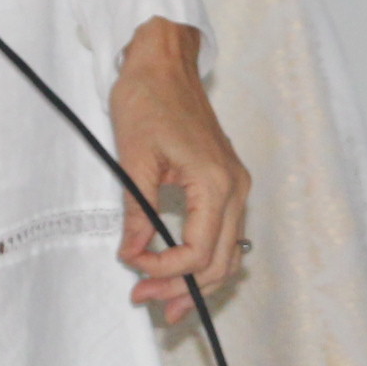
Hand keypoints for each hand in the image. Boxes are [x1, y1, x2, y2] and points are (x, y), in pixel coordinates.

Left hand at [111, 19, 249, 319]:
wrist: (163, 62)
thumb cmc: (145, 98)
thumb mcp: (132, 155)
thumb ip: (136, 209)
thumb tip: (133, 252)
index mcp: (216, 185)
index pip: (199, 253)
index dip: (164, 270)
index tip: (130, 268)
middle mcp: (236, 191)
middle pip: (220, 263)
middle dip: (183, 289)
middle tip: (146, 303)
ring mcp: (236, 187)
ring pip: (227, 254)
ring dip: (195, 280)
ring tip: (160, 299)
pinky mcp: (226, 183)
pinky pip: (223, 234)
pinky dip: (202, 258)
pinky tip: (177, 270)